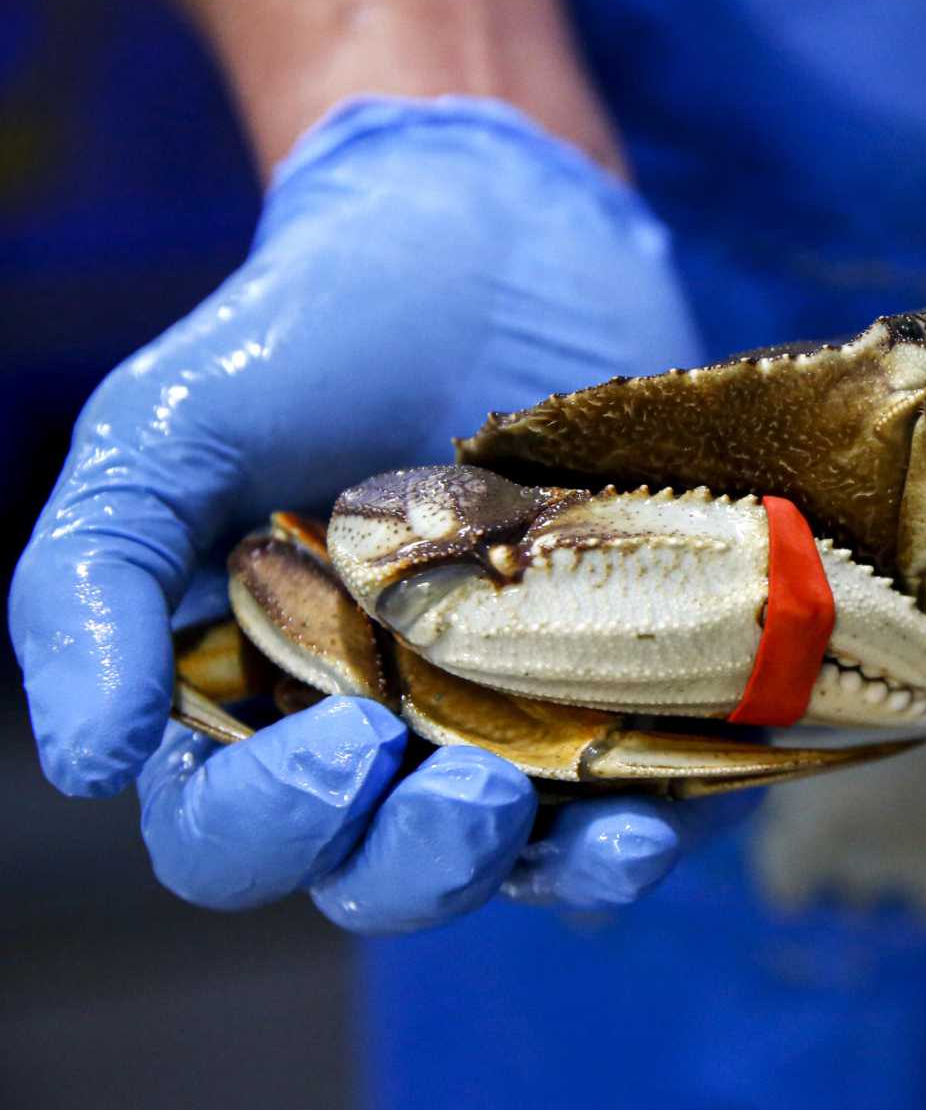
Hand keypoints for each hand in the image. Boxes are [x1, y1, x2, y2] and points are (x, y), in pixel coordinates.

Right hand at [11, 96, 729, 931]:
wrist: (491, 234)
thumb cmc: (308, 336)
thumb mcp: (163, 434)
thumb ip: (86, 581)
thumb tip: (87, 761)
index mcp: (251, 702)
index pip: (231, 837)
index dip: (269, 827)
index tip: (340, 747)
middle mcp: (381, 736)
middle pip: (376, 876)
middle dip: (416, 864)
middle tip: (469, 791)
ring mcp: (509, 718)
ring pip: (512, 867)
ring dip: (541, 871)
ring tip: (590, 829)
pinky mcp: (628, 686)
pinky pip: (638, 804)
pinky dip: (643, 832)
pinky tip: (655, 818)